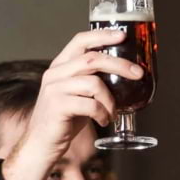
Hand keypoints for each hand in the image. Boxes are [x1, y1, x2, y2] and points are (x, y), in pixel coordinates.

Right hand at [2, 27, 138, 179]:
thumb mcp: (78, 95)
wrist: (42, 143)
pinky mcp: (57, 106)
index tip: (122, 35)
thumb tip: (124, 75)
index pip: (80, 41)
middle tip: (138, 73)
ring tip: (112, 113)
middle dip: (120, 64)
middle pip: (92, 59)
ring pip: (93, 83)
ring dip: (110, 100)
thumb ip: (92, 81)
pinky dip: (103, 114)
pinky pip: (90, 104)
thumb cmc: (64, 120)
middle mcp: (55, 73)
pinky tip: (104, 121)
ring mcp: (54, 89)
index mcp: (60, 66)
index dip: (102, 35)